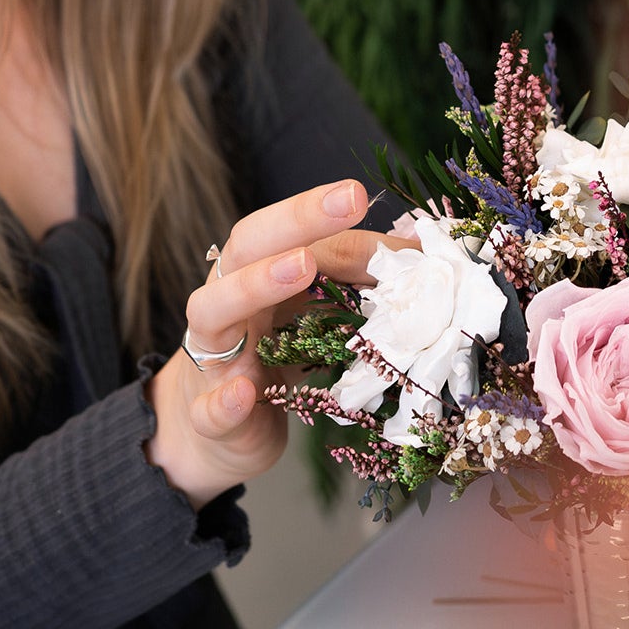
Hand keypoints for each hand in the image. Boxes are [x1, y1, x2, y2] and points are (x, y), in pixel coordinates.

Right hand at [143, 179, 386, 509]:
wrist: (220, 435)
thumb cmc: (276, 359)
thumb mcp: (319, 315)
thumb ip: (359, 282)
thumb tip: (420, 257)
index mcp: (255, 273)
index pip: (280, 230)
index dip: (316, 210)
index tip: (357, 193)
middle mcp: (229, 304)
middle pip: (247, 250)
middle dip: (295, 221)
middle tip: (346, 201)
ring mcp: (213, 360)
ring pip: (213, 313)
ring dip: (253, 286)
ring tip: (300, 266)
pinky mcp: (209, 418)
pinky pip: (208, 408)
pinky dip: (223, 401)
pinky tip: (241, 393)